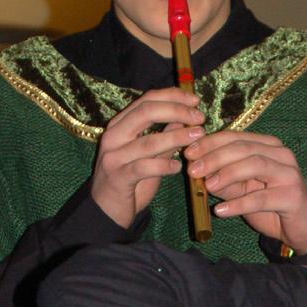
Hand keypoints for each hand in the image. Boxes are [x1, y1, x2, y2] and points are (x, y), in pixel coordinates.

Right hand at [90, 88, 203, 229]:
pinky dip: (163, 166)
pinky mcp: (118, 177)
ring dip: (176, 137)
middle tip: (200, 118)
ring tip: (197, 137)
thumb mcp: (149, 155)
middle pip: (146, 112)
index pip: (147, 100)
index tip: (195, 100)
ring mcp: (113, 156)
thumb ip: (164, 136)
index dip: (173, 96)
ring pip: (148, 141)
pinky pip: (143, 168)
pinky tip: (179, 168)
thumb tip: (185, 119)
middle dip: (176, 111)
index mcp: (120, 125)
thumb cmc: (130, 180)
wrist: (107, 210)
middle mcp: (113, 136)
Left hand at [184, 130, 306, 253]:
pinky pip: (261, 198)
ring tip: (207, 187)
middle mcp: (281, 154)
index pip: (236, 137)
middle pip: (243, 148)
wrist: (303, 229)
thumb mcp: (243, 190)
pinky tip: (221, 211)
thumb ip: (224, 179)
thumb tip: (197, 171)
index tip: (188, 153)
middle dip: (215, 157)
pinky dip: (238, 204)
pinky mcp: (293, 196)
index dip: (210, 143)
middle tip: (193, 170)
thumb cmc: (272, 206)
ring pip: (254, 165)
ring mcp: (289, 173)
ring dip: (227, 174)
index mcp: (268, 146)